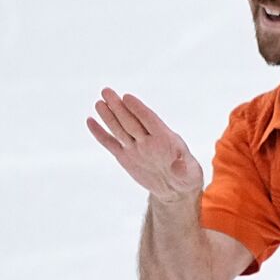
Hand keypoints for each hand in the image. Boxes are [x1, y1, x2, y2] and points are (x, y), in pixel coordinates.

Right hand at [87, 88, 203, 201]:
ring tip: (99, 102)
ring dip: (108, 116)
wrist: (174, 188)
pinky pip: (110, 143)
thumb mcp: (189, 174)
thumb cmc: (186, 176)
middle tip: (107, 91)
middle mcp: (148, 140)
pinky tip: (90, 120)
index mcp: (165, 138)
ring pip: (119, 129)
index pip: (149, 119)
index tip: (127, 97)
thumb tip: (179, 164)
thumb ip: (183, 167)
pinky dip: (100, 133)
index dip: (139, 109)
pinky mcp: (125, 157)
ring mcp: (135, 147)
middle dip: (119, 107)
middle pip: (131, 121)